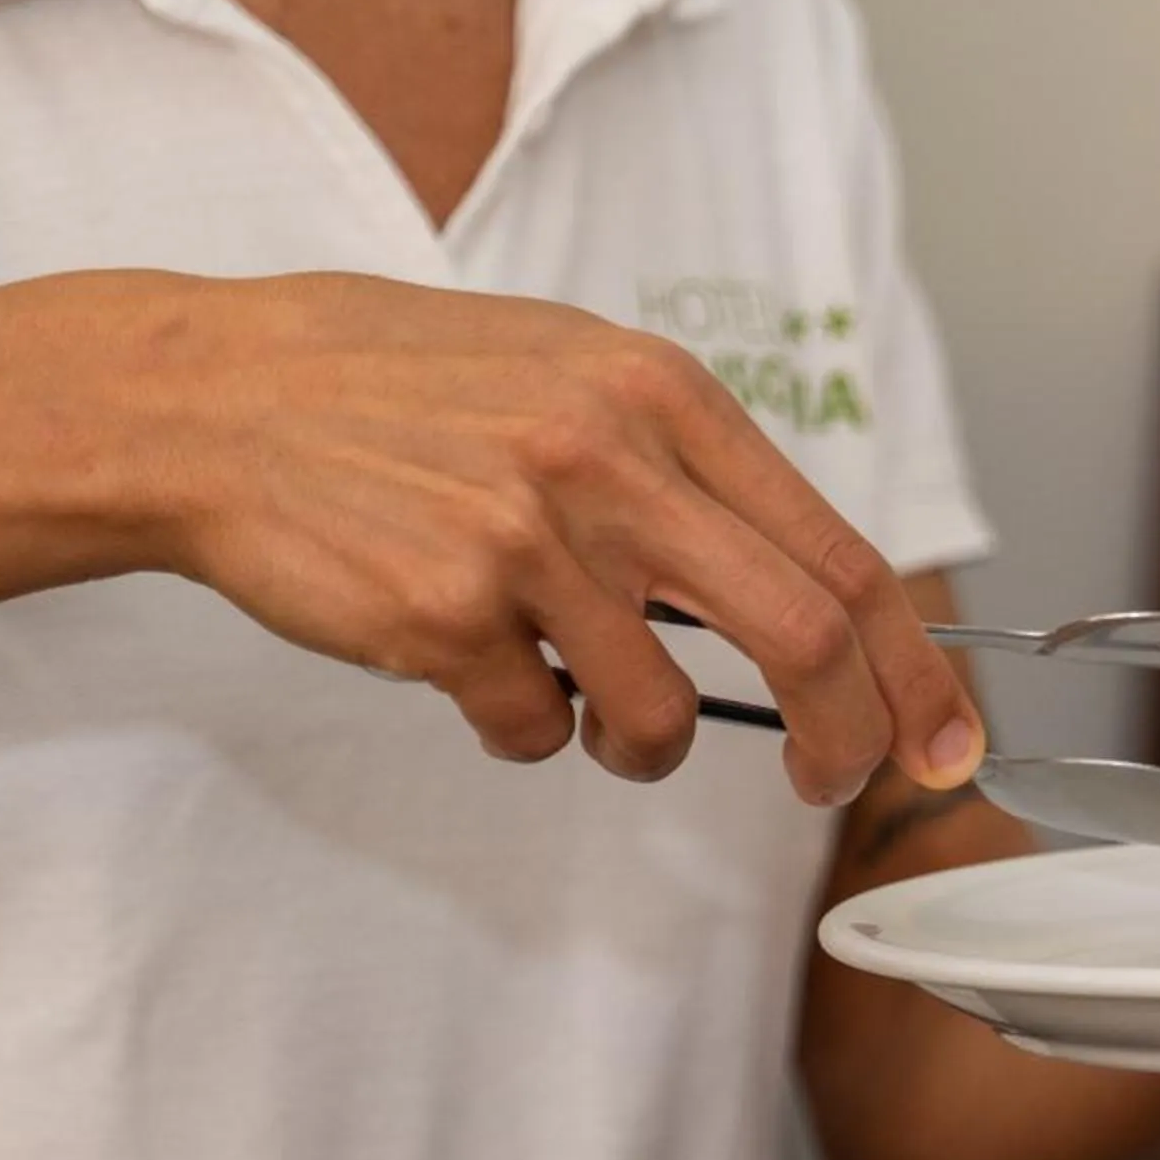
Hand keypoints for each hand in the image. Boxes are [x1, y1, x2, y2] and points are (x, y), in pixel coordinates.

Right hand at [95, 270, 977, 805]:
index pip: (843, 556)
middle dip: (846, 739)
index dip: (915, 668)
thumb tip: (809, 595)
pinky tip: (475, 671)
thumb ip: (688, 472)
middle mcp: (611, 461)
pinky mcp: (439, 614)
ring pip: (660, 714)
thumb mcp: (573, 375)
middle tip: (831, 784)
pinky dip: (521, 733)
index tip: (943, 739)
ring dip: (642, 746)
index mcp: (664, 398)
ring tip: (590, 709)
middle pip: (805, 638)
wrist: (216, 395)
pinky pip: (530, 732)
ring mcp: (525, 539)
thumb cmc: (406, 389)